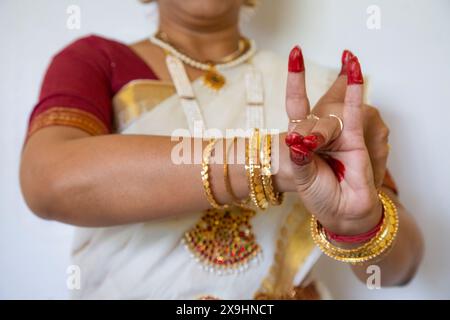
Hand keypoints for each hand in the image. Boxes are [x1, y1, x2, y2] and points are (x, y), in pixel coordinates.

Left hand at [284, 47, 382, 235]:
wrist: (342, 211)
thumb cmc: (320, 195)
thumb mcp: (302, 176)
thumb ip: (298, 159)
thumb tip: (296, 140)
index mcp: (302, 137)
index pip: (297, 102)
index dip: (296, 80)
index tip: (296, 54)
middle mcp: (319, 131)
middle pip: (312, 116)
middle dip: (310, 134)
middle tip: (308, 150)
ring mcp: (338, 133)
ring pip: (329, 116)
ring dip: (323, 128)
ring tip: (318, 146)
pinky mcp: (355, 140)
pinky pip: (352, 112)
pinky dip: (353, 91)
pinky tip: (353, 68)